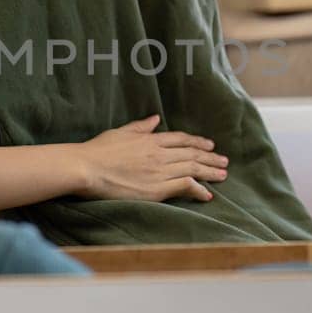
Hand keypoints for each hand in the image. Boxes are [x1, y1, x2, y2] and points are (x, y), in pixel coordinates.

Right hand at [72, 114, 229, 202]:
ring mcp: (160, 171)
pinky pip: (184, 186)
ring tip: (223, 174)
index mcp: (150, 140)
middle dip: (210, 157)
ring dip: (210, 172)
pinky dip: (198, 189)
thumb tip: (154, 119)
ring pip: (193, 168)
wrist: (87, 167)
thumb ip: (140, 127)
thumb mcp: (120, 132)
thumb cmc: (98, 150)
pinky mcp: (157, 189)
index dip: (198, 142)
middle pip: (192, 154)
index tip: (210, 145)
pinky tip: (207, 194)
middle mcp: (159, 154)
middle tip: (224, 161)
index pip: (181, 139)